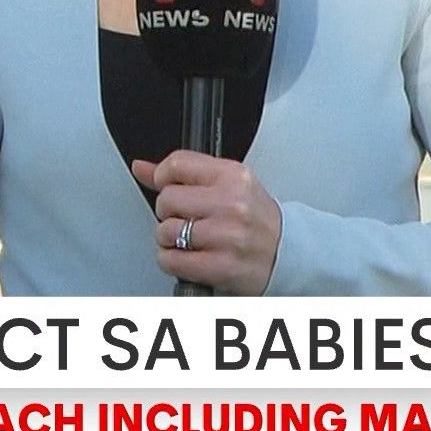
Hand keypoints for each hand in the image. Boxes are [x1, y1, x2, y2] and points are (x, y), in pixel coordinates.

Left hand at [132, 150, 282, 295]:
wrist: (288, 254)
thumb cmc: (257, 220)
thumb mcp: (229, 186)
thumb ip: (185, 175)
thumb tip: (142, 168)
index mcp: (234, 176)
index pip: (178, 164)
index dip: (163, 176)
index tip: (167, 186)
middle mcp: (231, 203)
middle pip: (167, 199)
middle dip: (168, 212)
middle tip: (186, 218)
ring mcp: (226, 235)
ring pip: (165, 231)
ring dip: (170, 239)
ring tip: (190, 239)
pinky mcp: (220, 266)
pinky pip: (170, 260)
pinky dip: (172, 260)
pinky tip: (189, 256)